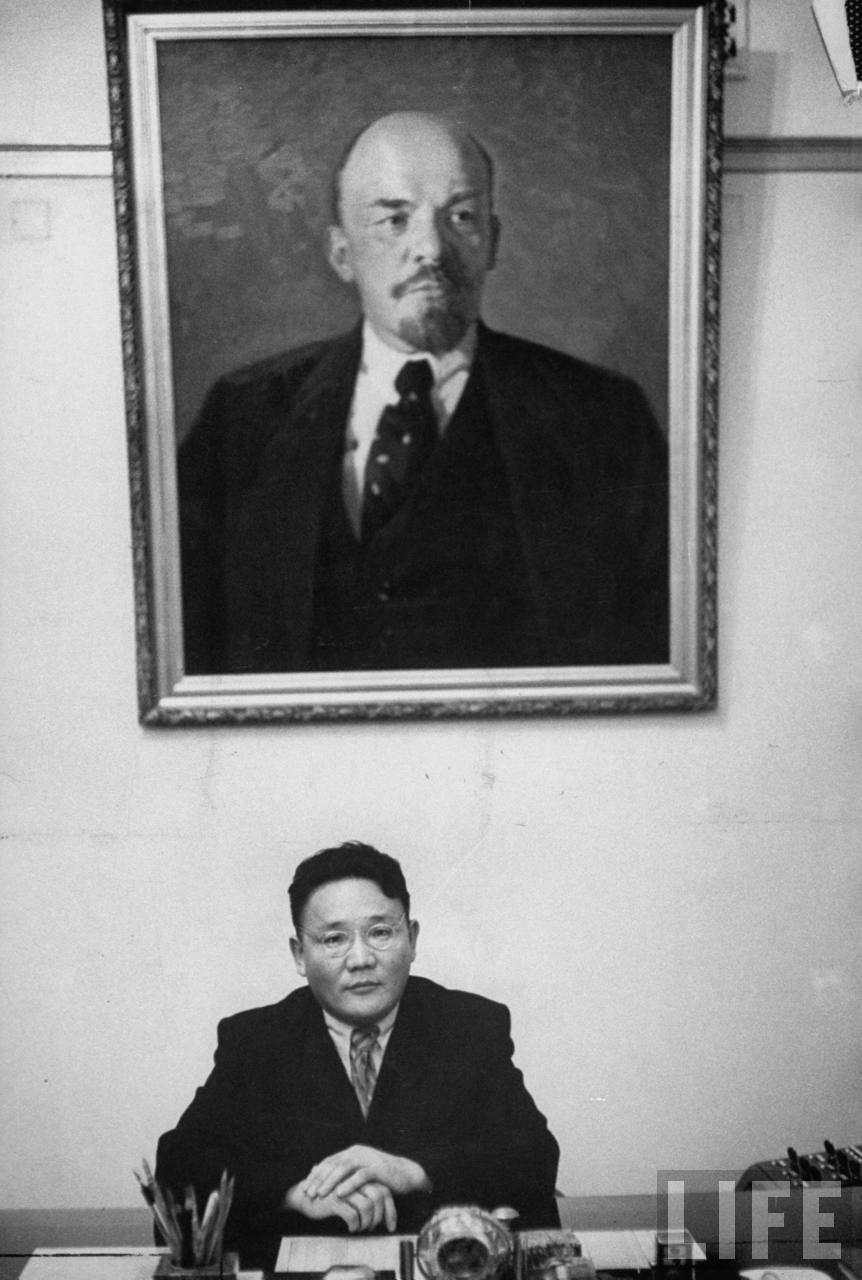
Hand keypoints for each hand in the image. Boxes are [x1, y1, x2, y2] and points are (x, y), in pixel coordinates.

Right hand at [286, 1178, 396, 1232]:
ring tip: (362, 1228)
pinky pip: (352, 1215)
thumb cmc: (332, 1199)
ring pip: (367, 1206)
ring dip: (367, 1222)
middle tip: (375, 1228)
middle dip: (381, 1216)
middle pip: (379, 1196)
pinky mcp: (334, 1200)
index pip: (384, 1191)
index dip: (390, 1210)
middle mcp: (355, 1181)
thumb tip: (385, 1218)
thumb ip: (367, 1200)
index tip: (391, 1227)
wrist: (304, 1196)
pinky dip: (355, 1225)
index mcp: (361, 1178)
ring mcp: (345, 1189)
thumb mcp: (352, 1197)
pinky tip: (351, 1228)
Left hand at [302, 1144, 430, 1201]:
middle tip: (308, 1193)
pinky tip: (339, 1193)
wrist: (406, 1174)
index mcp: (351, 1153)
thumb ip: (346, 1174)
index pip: (329, 1162)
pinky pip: (361, 1176)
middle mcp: (357, 1152)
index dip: (316, 1175)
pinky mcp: (378, 1168)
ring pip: (344, 1168)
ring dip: (330, 1182)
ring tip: (320, 1194)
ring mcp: (368, 1158)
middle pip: (333, 1164)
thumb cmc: (381, 1178)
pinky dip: (349, 1184)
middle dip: (319, 1179)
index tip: (305, 1188)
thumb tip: (325, 1182)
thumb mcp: (361, 1173)